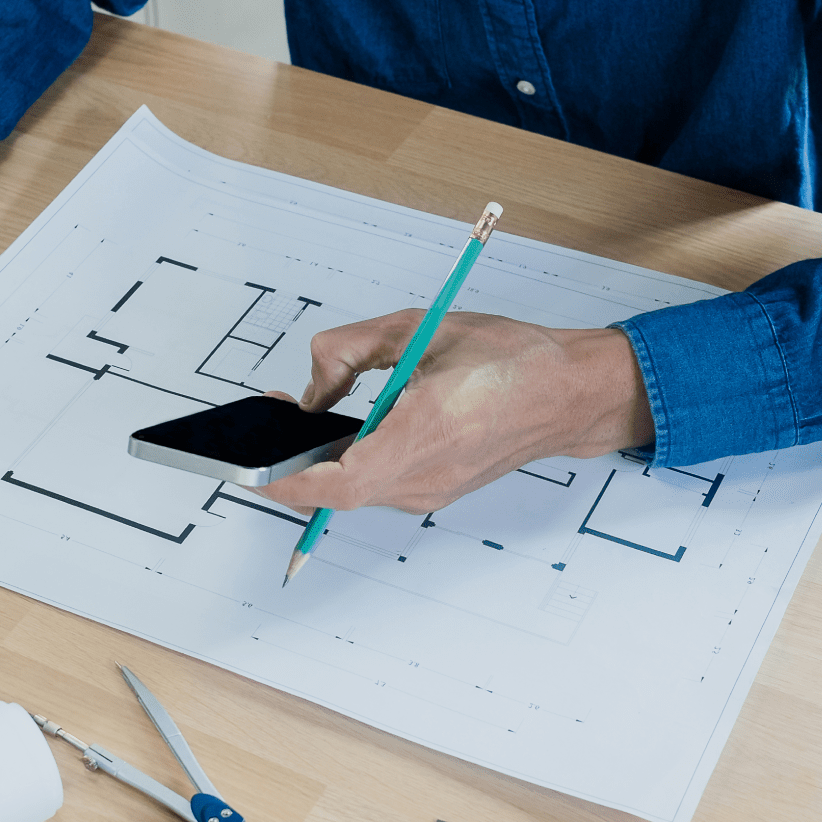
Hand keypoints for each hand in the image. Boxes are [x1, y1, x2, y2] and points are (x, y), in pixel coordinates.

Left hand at [257, 311, 653, 514]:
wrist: (569, 394)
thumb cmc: (509, 358)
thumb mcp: (419, 328)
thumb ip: (349, 350)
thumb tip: (309, 389)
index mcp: (428, 430)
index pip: (343, 482)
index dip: (290, 484)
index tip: (253, 469)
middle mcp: (429, 474)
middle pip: (338, 493)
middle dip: (292, 465)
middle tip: (268, 424)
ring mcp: (432, 491)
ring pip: (353, 493)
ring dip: (319, 466)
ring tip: (299, 424)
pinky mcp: (434, 491)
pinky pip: (375, 488)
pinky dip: (347, 466)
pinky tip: (341, 434)